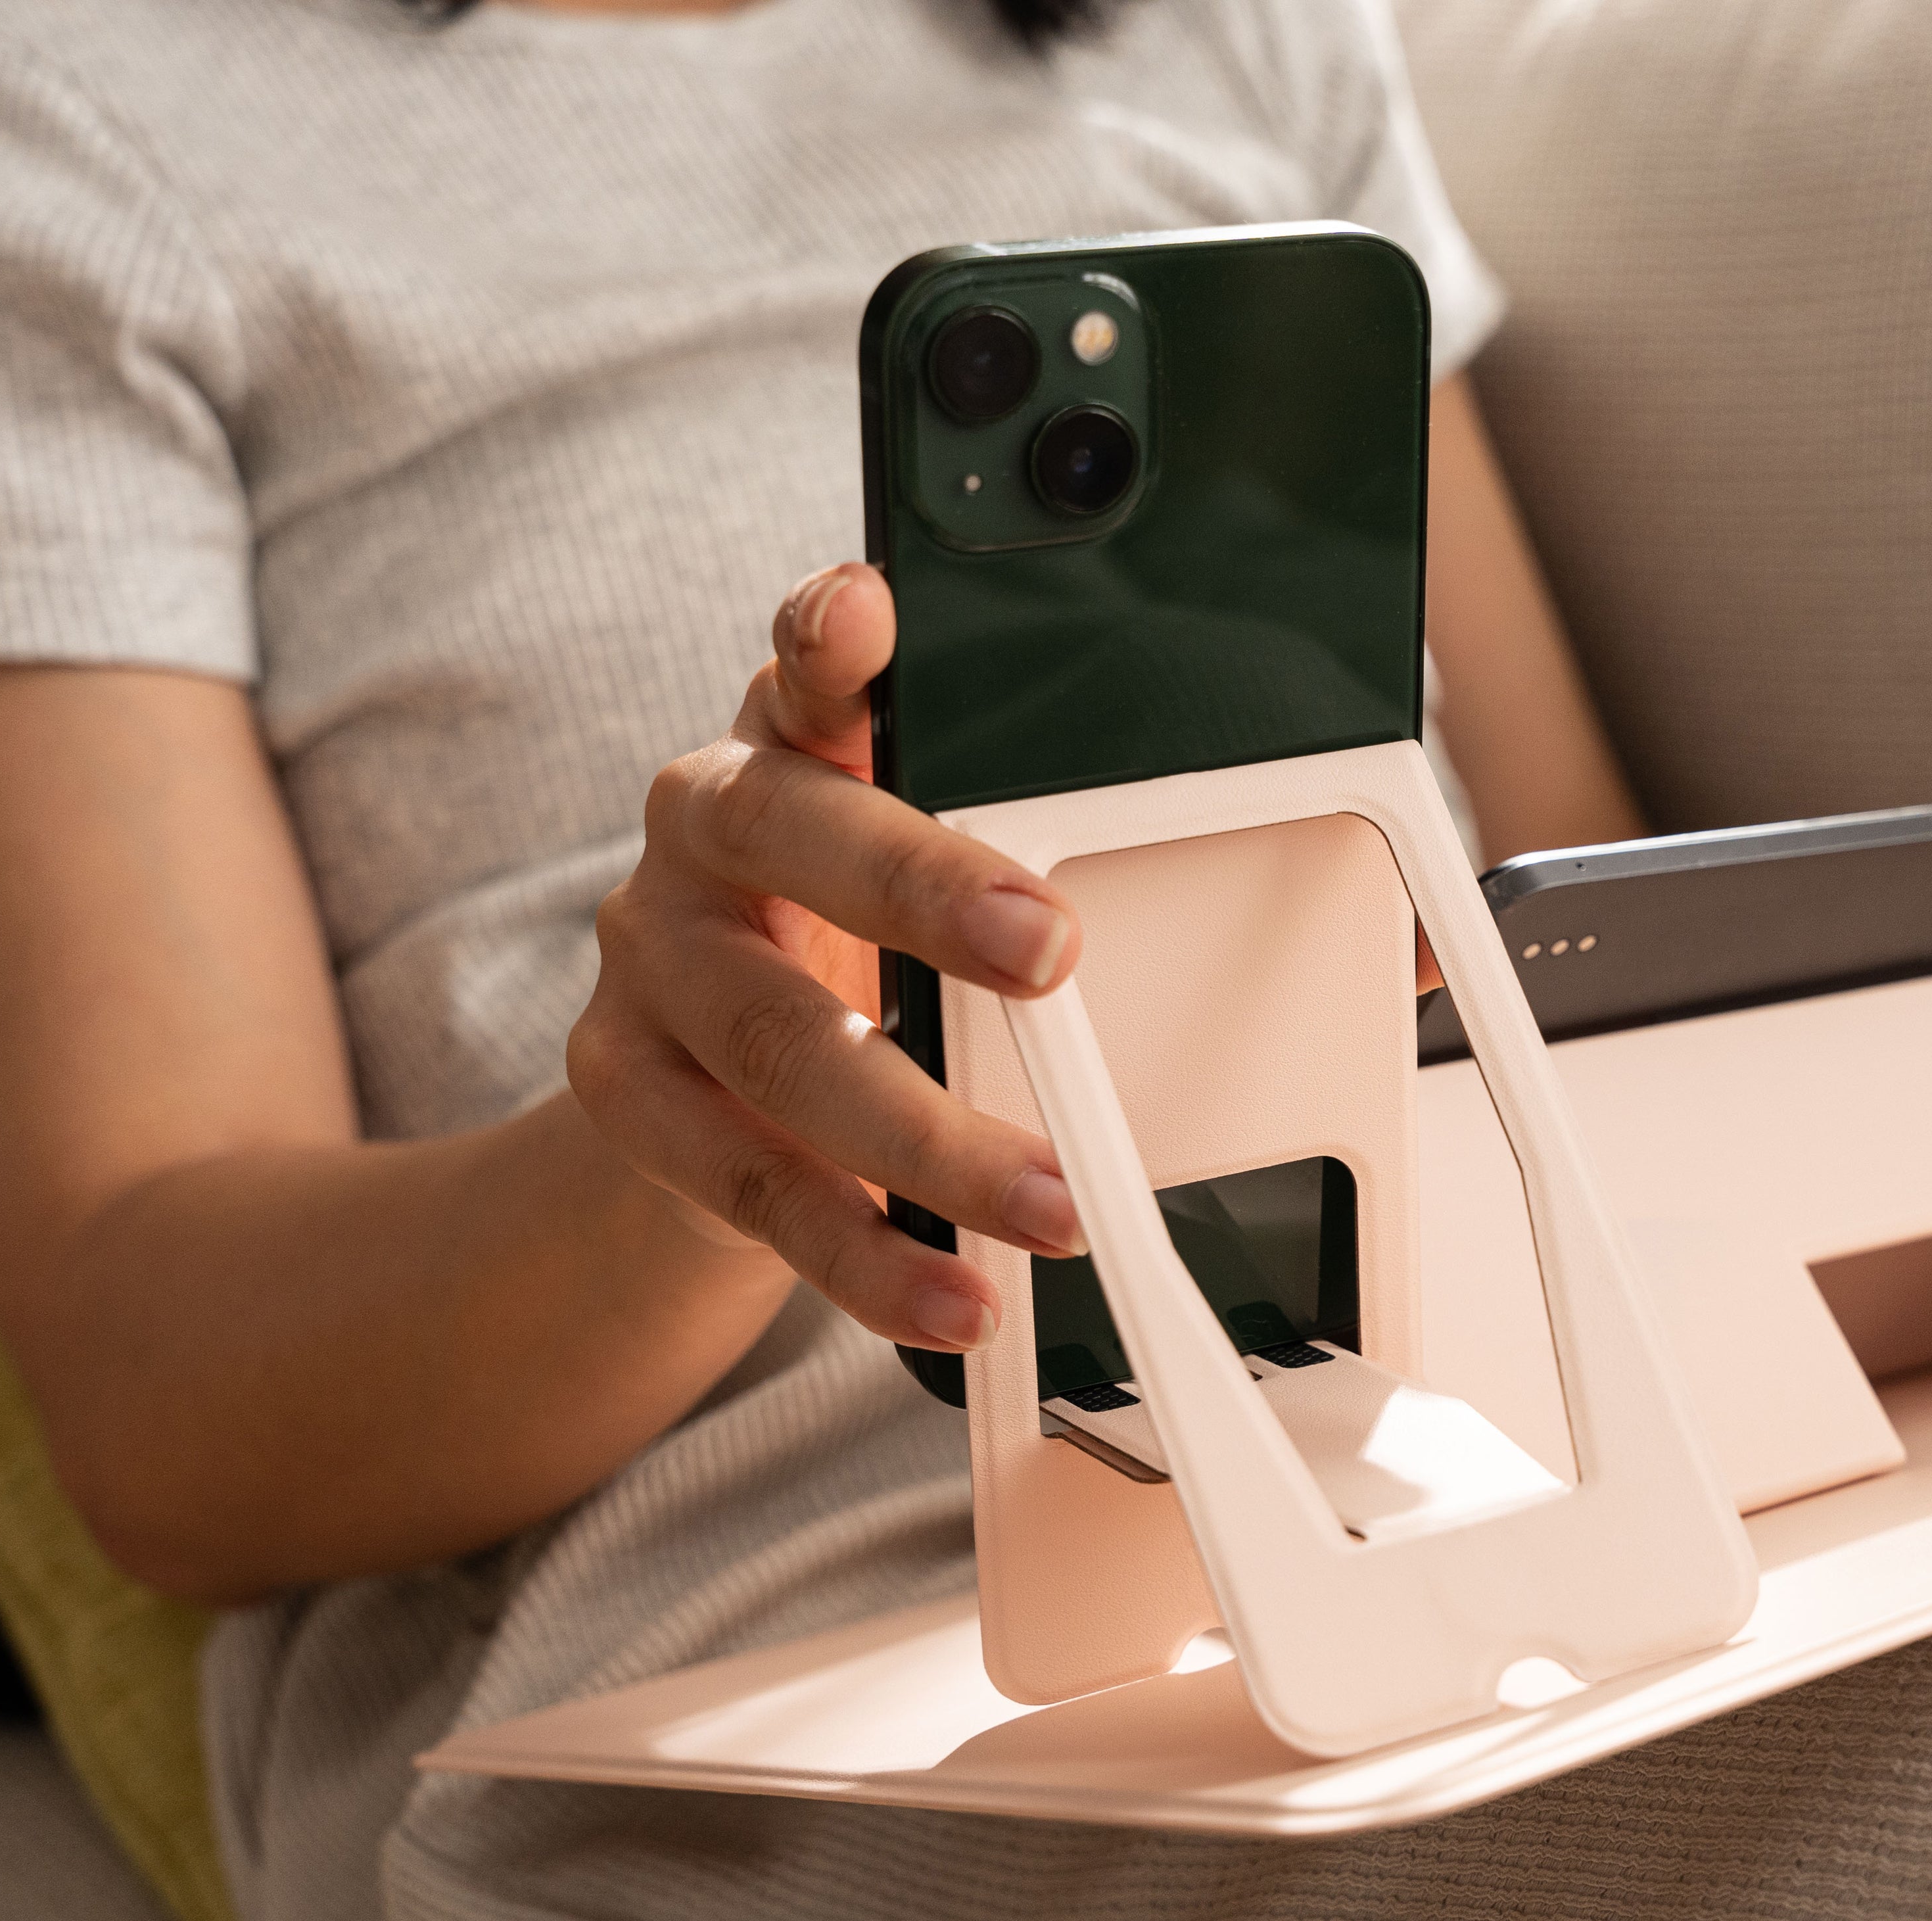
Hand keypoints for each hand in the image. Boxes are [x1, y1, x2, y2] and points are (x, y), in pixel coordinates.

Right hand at [569, 563, 1088, 1351]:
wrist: (709, 1079)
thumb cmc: (861, 940)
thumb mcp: (934, 870)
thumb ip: (1038, 854)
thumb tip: (1307, 932)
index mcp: (790, 745)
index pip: (802, 671)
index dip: (826, 640)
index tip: (867, 612)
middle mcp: (703, 830)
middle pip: (792, 842)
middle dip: (923, 892)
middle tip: (1050, 949)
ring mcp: (649, 962)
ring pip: (775, 1042)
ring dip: (924, 1133)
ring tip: (1048, 1202)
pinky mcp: (624, 1092)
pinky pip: (749, 1182)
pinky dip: (863, 1255)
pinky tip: (952, 1297)